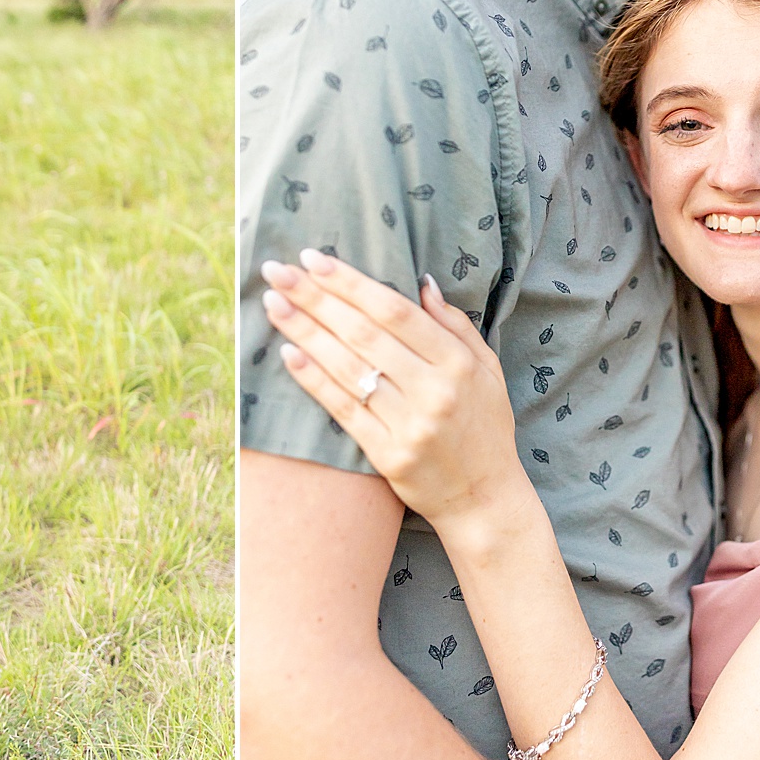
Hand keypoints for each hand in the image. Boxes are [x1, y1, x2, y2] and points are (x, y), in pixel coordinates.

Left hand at [259, 250, 533, 536]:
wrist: (484, 500)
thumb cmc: (484, 427)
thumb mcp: (487, 370)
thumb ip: (455, 325)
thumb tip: (421, 281)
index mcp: (458, 363)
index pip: (394, 311)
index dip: (350, 283)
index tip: (314, 259)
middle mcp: (434, 391)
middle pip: (363, 334)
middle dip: (315, 297)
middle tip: (277, 270)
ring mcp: (410, 425)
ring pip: (347, 368)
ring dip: (304, 331)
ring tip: (272, 303)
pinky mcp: (388, 456)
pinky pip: (343, 410)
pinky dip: (313, 380)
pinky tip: (286, 354)